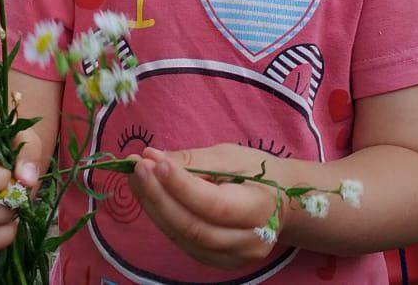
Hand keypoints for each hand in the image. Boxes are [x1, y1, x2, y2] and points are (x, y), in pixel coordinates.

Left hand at [127, 145, 282, 269]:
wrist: (281, 202)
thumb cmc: (257, 172)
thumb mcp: (232, 156)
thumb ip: (193, 160)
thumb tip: (151, 157)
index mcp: (259, 209)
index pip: (214, 204)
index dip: (180, 185)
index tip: (153, 161)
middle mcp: (248, 242)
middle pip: (194, 226)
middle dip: (159, 196)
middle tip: (137, 168)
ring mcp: (233, 258)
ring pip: (184, 238)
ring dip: (154, 207)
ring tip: (136, 179)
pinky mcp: (218, 262)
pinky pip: (183, 243)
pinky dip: (163, 219)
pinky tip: (150, 197)